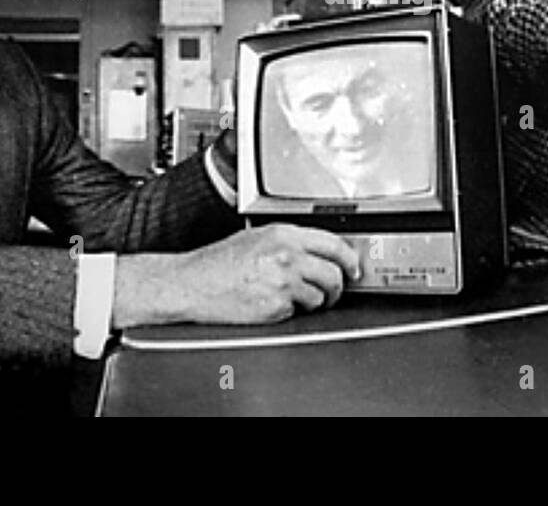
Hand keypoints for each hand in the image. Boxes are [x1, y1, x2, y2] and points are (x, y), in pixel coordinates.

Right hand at [113, 224, 361, 327]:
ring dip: (316, 301)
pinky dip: (293, 312)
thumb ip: (289, 242)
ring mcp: (283, 282)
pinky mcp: (276, 306)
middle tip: (333, 291)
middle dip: (338, 286)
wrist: (192, 283)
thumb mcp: (256, 238)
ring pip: (321, 296)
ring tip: (297, 299)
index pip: (334, 244)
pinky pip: (299, 312)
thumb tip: (320, 254)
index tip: (354, 268)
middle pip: (334, 273)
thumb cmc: (218, 263)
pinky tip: (275, 304)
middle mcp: (287, 255)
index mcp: (284, 234)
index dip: (350, 258)